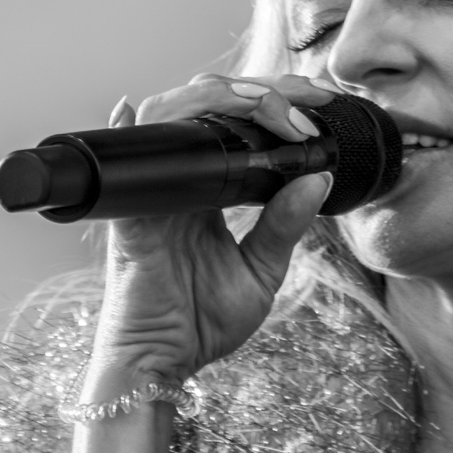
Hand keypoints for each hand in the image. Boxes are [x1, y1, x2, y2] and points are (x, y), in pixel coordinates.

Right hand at [87, 73, 339, 387]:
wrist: (163, 363)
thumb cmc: (204, 321)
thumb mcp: (262, 270)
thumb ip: (286, 223)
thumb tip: (320, 177)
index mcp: (210, 188)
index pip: (240, 126)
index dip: (277, 104)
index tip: (322, 103)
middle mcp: (181, 180)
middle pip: (211, 107)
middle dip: (265, 90)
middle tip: (311, 96)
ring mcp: (154, 191)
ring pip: (174, 116)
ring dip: (223, 99)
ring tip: (272, 104)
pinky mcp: (132, 213)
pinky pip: (130, 161)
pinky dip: (136, 128)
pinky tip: (140, 108)